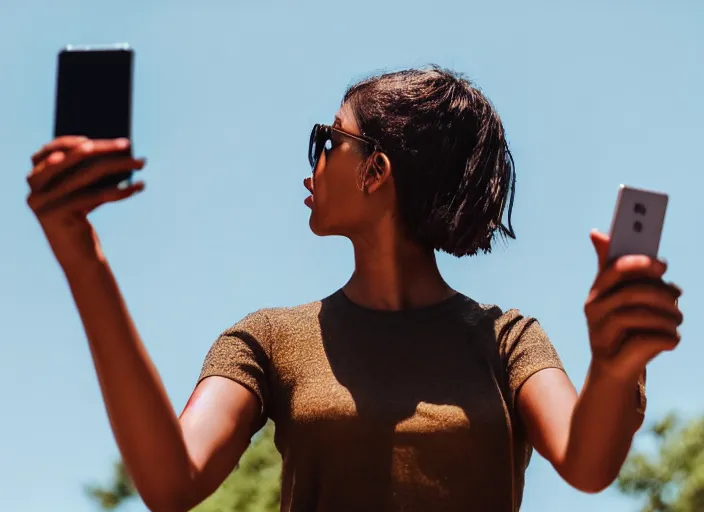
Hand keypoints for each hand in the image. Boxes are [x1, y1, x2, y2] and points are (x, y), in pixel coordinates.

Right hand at [26, 136, 145, 269]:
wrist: (78, 257)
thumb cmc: (80, 219)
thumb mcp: (80, 192)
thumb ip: (85, 172)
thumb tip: (115, 150)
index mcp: (35, 180)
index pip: (47, 152)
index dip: (69, 142)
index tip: (94, 140)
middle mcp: (34, 190)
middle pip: (70, 159)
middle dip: (101, 149)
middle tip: (127, 143)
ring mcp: (44, 203)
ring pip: (86, 175)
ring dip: (119, 166)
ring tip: (140, 162)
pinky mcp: (60, 216)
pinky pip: (96, 195)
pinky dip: (121, 189)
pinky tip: (139, 186)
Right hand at [584, 230, 682, 382]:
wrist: (615, 370)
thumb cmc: (625, 327)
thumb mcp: (622, 296)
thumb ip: (619, 268)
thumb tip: (597, 233)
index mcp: (596, 292)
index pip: (613, 270)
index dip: (638, 264)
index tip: (662, 266)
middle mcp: (593, 311)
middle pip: (631, 293)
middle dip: (662, 295)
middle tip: (678, 298)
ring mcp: (600, 334)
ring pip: (640, 316)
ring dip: (668, 318)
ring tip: (677, 322)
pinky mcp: (612, 357)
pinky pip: (646, 341)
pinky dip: (667, 339)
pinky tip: (672, 339)